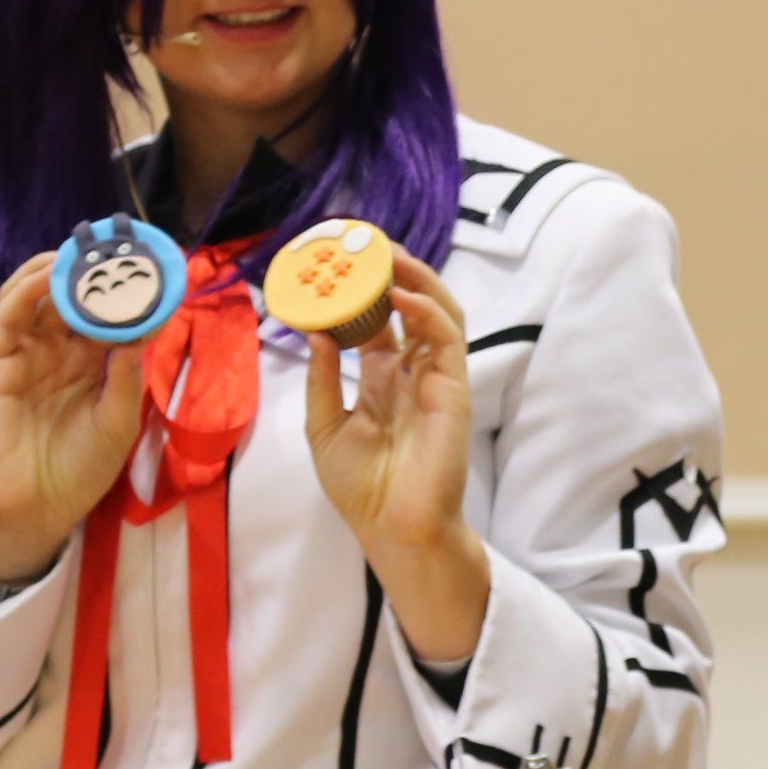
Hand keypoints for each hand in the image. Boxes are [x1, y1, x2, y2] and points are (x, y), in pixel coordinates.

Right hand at [0, 255, 147, 580]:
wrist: (35, 508)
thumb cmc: (80, 471)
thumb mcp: (118, 422)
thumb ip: (127, 376)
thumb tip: (143, 329)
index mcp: (92, 365)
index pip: (109, 315)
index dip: (128, 290)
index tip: (154, 265)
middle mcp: (59, 352)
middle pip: (75, 297)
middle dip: (95, 270)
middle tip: (118, 244)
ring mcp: (26, 353)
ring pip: (39, 297)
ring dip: (59, 270)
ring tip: (84, 251)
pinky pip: (9, 316)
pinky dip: (27, 289)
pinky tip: (50, 275)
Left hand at [306, 252, 489, 658]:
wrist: (393, 530)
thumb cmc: (362, 488)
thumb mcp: (323, 427)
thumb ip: (320, 379)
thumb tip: (314, 330)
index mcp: (382, 377)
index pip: (376, 318)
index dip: (359, 287)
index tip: (334, 257)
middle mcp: (412, 370)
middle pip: (410, 303)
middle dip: (392, 268)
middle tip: (363, 238)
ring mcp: (436, 378)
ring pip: (438, 311)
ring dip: (416, 277)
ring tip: (387, 252)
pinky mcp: (453, 390)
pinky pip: (447, 340)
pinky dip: (427, 311)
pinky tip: (400, 295)